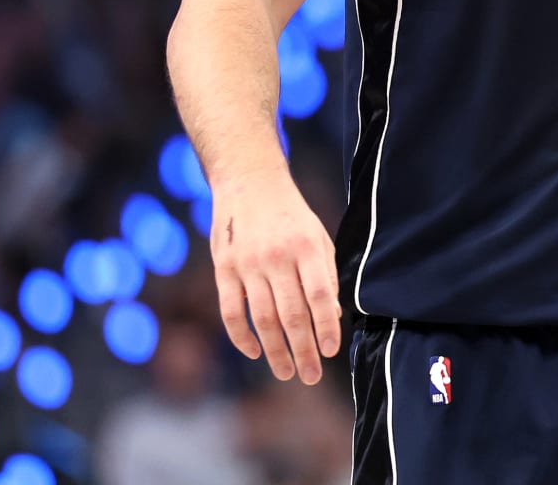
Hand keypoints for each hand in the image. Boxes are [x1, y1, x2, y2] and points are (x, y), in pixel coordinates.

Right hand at [210, 167, 341, 384]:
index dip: (326, 326)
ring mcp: (247, 264)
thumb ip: (326, 274)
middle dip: (303, 350)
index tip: (332, 351)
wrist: (249, 182)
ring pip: (263, 319)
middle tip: (310, 376)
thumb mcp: (318, 236)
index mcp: (306, 247)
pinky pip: (232, 312)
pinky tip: (255, 352)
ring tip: (288, 372)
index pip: (320, 296)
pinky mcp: (223, 269)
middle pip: (292, 314)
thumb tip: (333, 317)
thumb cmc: (291, 214)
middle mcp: (277, 257)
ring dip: (275, 351)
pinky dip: (242, 337)